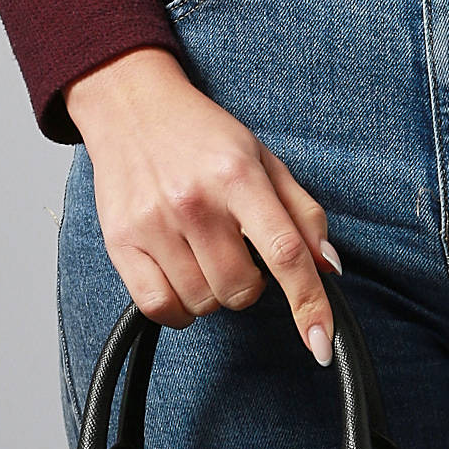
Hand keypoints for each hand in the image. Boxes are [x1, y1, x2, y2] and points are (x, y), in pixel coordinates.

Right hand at [63, 47, 339, 364]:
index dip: (309, 304)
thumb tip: (328, 267)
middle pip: (241, 290)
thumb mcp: (263, 160)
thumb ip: (302, 214)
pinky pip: (160, 308)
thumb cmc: (201, 136)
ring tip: (202, 252)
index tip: (321, 343)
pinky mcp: (120, 242)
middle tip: (236, 250)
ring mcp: (153, 224)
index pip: (285, 253)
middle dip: (250, 284)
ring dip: (213, 292)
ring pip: (204, 303)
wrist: (129, 105)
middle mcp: (195, 202)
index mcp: (238, 177)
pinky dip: (179, 307)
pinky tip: (181, 277)